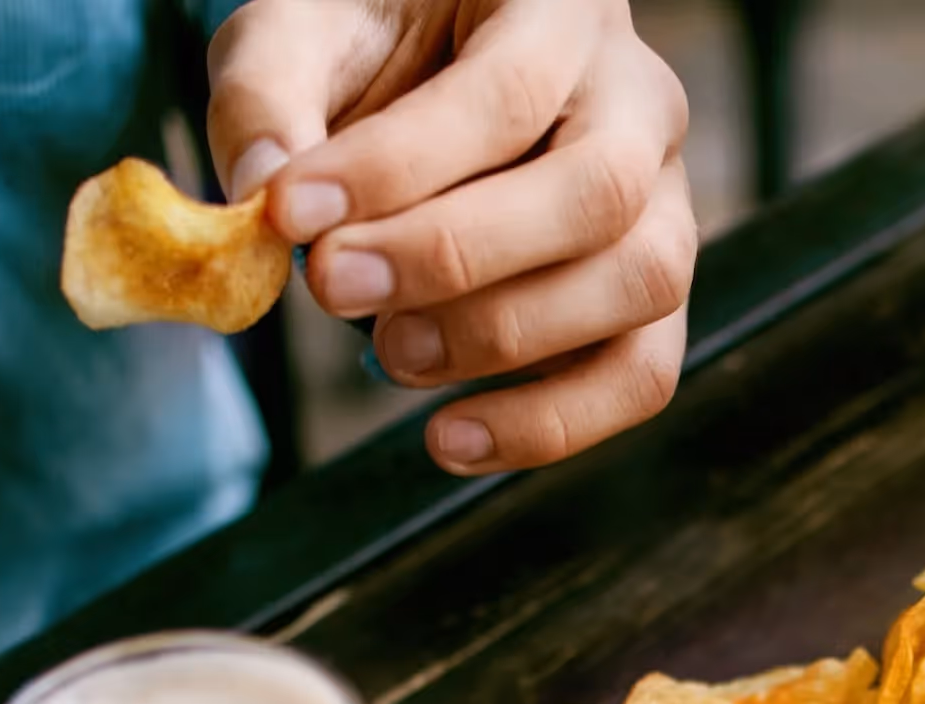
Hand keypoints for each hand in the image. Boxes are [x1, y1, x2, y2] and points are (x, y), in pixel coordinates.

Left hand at [210, 0, 696, 472]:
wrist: (434, 63)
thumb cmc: (369, 38)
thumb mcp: (296, 31)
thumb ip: (266, 98)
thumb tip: (260, 196)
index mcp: (560, 6)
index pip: (507, 94)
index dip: (399, 167)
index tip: (292, 214)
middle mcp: (639, 100)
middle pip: (596, 193)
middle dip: (455, 257)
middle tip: (332, 288)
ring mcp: (665, 200)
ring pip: (639, 286)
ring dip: (507, 341)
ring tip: (388, 355)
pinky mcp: (650, 292)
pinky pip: (641, 373)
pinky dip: (549, 424)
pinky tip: (448, 438)